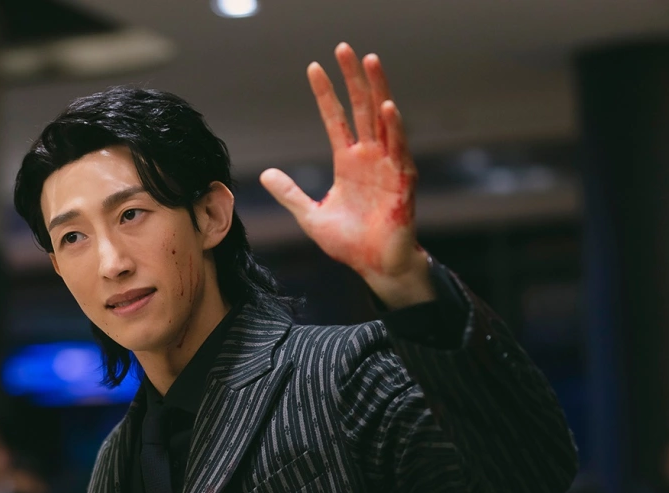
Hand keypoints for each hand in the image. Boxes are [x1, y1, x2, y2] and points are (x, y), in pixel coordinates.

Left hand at [260, 43, 432, 308]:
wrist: (376, 267)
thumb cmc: (350, 243)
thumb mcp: (310, 216)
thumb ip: (290, 193)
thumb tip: (265, 173)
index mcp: (349, 163)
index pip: (335, 119)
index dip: (325, 94)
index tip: (314, 68)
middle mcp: (370, 158)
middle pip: (361, 109)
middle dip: (353, 78)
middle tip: (344, 48)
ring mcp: (388, 167)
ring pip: (383, 120)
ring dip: (377, 90)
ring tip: (370, 62)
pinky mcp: (402, 183)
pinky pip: (399, 151)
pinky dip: (395, 129)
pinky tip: (388, 108)